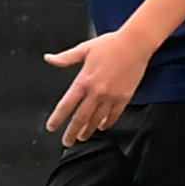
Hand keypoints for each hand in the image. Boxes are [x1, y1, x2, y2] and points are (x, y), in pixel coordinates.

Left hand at [44, 24, 148, 144]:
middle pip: (81, 117)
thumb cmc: (110, 44)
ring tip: (82, 137)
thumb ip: (65, 58)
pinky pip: (114, 115)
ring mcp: (111, 96)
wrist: (135, 44)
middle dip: (72, 132)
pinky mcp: (125, 97)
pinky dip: (107, 122)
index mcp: (83, 81)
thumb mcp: (84, 49)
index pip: (66, 105)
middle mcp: (96, 91)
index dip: (58, 118)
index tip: (52, 127)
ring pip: (97, 119)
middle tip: (67, 142)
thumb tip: (49, 58)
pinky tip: (101, 127)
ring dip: (88, 130)